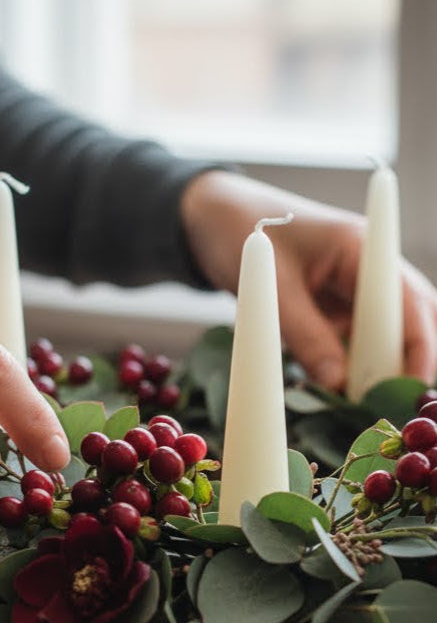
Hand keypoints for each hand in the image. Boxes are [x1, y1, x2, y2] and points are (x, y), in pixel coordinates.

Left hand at [181, 170, 436, 389]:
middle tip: (377, 405)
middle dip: (397, 364)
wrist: (208, 218)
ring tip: (355, 404)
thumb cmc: (237, 232)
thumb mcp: (271, 287)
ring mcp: (347, 288)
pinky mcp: (328, 305)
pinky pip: (347, 339)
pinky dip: (344, 364)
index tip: (408, 387)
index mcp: (361, 249)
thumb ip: (306, 335)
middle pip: (403, 322)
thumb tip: (340, 383)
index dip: (419, 347)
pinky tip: (332, 389)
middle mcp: (364, 269)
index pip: (410, 303)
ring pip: (376, 336)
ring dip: (370, 369)